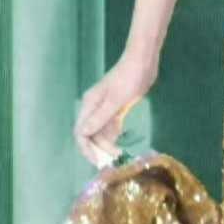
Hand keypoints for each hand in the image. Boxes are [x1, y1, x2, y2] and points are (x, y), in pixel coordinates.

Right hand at [74, 51, 156, 169]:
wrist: (143, 62)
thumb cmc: (129, 78)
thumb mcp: (115, 100)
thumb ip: (100, 117)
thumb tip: (82, 133)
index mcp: (90, 105)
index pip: (81, 132)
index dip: (87, 149)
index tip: (98, 161)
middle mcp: (94, 108)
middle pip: (90, 135)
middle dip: (99, 149)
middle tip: (113, 161)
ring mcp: (105, 108)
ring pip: (101, 132)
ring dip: (107, 145)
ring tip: (120, 156)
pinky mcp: (116, 108)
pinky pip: (110, 127)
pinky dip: (114, 137)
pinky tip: (121, 144)